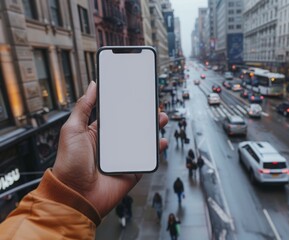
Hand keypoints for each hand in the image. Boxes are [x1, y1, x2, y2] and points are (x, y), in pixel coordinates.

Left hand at [52, 81, 168, 216]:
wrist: (76, 196)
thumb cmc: (69, 165)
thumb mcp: (72, 130)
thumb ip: (83, 107)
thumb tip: (92, 86)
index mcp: (98, 133)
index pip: (116, 115)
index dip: (126, 105)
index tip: (135, 93)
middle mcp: (112, 145)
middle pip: (132, 126)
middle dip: (144, 115)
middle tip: (152, 105)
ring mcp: (123, 157)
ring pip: (142, 140)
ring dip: (153, 129)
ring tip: (160, 118)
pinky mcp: (132, 170)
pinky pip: (147, 158)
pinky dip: (156, 150)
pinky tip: (160, 141)